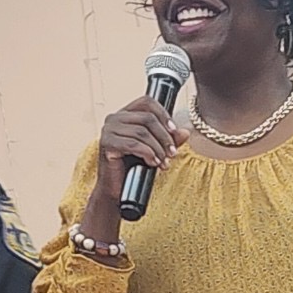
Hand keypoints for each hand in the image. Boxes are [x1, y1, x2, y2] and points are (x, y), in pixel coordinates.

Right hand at [82, 95, 187, 229]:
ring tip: (164, 162)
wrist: (117, 190)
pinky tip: (153, 163)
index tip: (174, 131)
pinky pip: (133, 144)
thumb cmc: (133, 168)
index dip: (164, 114)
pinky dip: (148, 153)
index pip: (147, 102)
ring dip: (158, 148)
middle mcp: (114, 118)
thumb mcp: (156, 150)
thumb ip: (169, 140)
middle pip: (147, 118)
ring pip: (142, 132)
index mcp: (125, 115)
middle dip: (164, 136)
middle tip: (172, 153)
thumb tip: (185, 132)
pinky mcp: (107, 144)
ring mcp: (108, 130)